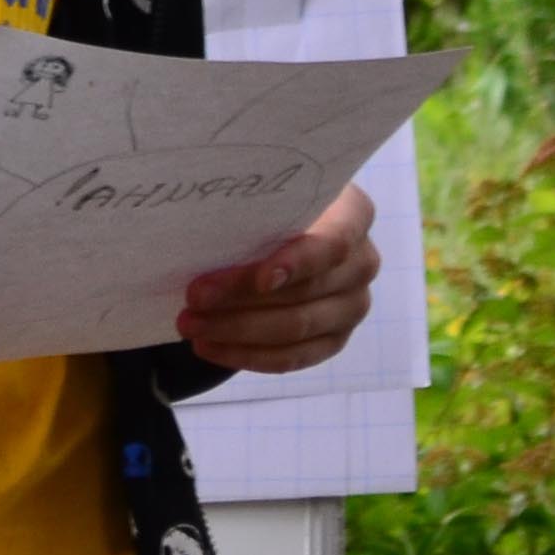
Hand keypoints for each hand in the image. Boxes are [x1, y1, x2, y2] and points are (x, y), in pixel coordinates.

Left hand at [177, 186, 378, 373]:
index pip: (333, 244)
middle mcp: (363, 263)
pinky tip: (210, 347)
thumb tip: (208, 228)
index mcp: (354, 215)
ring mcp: (352, 306)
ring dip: (237, 330)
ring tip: (191, 325)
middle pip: (305, 291)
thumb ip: (255, 206)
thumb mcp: (271, 196)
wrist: (289, 233)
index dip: (298, 263)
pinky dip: (247, 355)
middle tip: (194, 299)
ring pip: (296, 329)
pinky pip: (293, 358)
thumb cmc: (273, 207)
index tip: (261, 279)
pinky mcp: (334, 340)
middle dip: (243, 298)